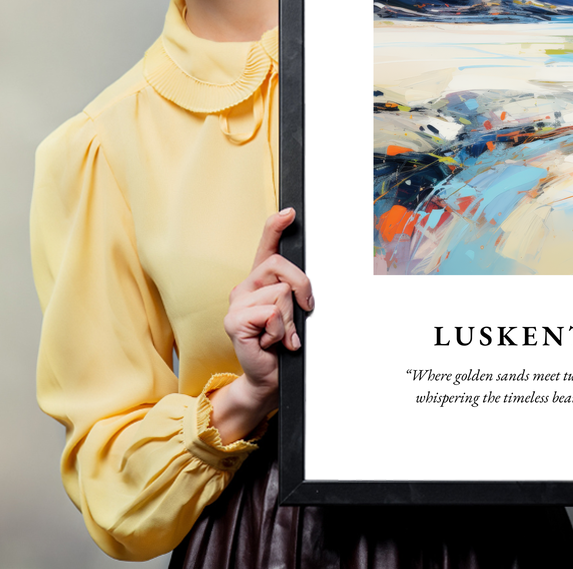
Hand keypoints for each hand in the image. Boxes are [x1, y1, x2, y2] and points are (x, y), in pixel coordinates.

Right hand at [209, 208, 313, 442]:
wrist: (269, 378)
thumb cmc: (282, 345)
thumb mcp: (295, 313)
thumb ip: (298, 293)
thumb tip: (319, 281)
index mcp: (260, 282)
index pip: (266, 246)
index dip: (275, 227)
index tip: (290, 212)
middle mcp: (245, 287)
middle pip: (278, 264)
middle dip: (301, 286)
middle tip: (303, 310)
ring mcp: (236, 303)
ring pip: (280, 293)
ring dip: (290, 319)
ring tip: (282, 335)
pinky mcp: (234, 321)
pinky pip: (271, 313)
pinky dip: (280, 331)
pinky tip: (272, 343)